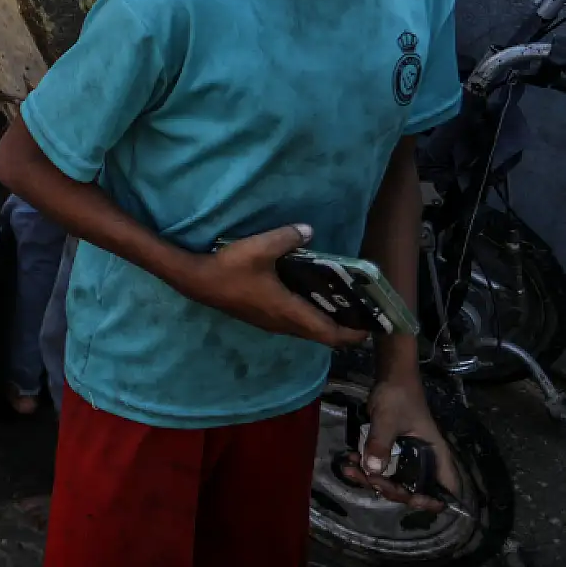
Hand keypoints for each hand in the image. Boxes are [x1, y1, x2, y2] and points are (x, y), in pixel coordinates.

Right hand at [174, 225, 370, 346]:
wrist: (194, 280)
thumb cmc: (229, 268)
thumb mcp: (260, 247)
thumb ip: (287, 238)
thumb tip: (309, 230)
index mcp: (288, 311)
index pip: (329, 334)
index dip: (353, 335)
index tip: (370, 326)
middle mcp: (282, 323)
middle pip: (320, 336)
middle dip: (343, 329)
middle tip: (359, 311)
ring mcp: (269, 323)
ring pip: (305, 332)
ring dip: (324, 323)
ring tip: (338, 303)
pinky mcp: (260, 317)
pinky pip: (293, 324)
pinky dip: (308, 317)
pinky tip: (308, 297)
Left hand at [339, 376, 460, 510]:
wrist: (391, 376)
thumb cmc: (398, 396)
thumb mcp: (388, 420)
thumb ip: (380, 444)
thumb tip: (372, 471)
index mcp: (435, 456)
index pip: (446, 491)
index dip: (431, 501)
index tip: (408, 497)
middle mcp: (425, 461)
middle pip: (413, 490)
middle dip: (390, 489)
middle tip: (368, 478)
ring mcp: (408, 456)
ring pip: (394, 480)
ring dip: (372, 479)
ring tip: (350, 470)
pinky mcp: (393, 450)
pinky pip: (382, 467)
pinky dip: (366, 468)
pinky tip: (350, 461)